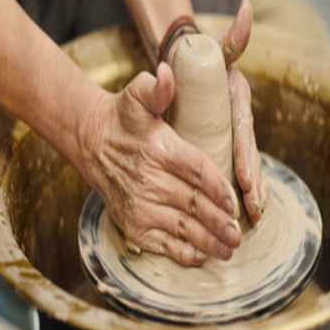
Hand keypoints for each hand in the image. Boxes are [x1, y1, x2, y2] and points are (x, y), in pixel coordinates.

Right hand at [79, 64, 242, 266]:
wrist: (91, 141)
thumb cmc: (123, 119)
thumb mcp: (137, 95)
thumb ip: (156, 87)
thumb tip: (167, 73)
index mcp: (159, 149)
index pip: (195, 170)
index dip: (217, 187)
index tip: (233, 201)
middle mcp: (149, 180)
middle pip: (192, 204)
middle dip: (219, 222)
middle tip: (239, 233)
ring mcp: (140, 205)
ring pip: (181, 227)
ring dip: (207, 241)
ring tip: (229, 249)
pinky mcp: (132, 223)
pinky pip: (161, 242)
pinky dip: (181, 252)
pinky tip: (201, 256)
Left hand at [215, 0, 267, 223]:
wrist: (184, 66)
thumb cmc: (197, 58)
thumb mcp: (212, 48)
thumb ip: (229, 33)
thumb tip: (247, 8)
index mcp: (239, 101)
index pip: (244, 132)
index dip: (245, 156)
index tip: (244, 180)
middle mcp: (238, 121)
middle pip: (248, 157)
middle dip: (252, 185)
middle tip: (252, 210)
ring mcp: (229, 135)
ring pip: (243, 168)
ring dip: (248, 194)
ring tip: (249, 219)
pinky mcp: (219, 145)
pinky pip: (231, 171)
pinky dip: (236, 192)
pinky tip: (237, 214)